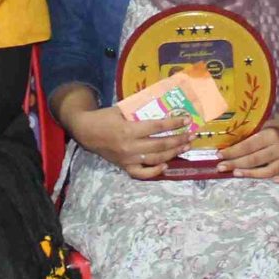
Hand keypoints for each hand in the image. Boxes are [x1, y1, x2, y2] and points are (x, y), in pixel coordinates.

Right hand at [68, 106, 194, 178]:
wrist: (86, 132)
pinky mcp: (125, 167)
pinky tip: (166, 165)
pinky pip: (142, 173)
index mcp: (129, 130)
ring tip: (185, 147)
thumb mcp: (121, 109)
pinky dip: (155, 171)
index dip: (173, 123)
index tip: (186, 120)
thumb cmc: (105, 117)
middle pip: (160, 145)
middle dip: (178, 140)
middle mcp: (130, 146)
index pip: (157, 127)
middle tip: (191, 135)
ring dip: (173, 153)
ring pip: (156, 159)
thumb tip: (161, 105)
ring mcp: (128, 159)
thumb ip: (140, 110)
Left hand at [217, 124, 278, 182]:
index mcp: (270, 134)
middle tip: (221, 167)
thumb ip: (248, 139)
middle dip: (235, 164)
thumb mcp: (260, 128)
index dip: (232, 152)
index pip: (248, 146)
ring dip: (250, 174)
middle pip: (255, 159)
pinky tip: (275, 182)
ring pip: (267, 171)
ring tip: (235, 173)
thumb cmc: (269, 131)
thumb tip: (226, 152)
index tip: (219, 155)